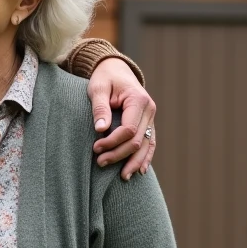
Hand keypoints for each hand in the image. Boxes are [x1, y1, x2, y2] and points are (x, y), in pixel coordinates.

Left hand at [89, 57, 155, 179]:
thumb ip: (100, 108)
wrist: (116, 70)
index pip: (128, 129)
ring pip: (147, 145)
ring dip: (135, 162)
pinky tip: (140, 171)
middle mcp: (150, 109)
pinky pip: (150, 142)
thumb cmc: (104, 78)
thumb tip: (100, 129)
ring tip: (123, 177)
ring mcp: (152, 117)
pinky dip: (146, 157)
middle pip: (137, 140)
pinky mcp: (149, 122)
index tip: (95, 148)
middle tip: (100, 162)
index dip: (112, 142)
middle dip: (119, 154)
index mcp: (138, 100)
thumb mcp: (97, 88)